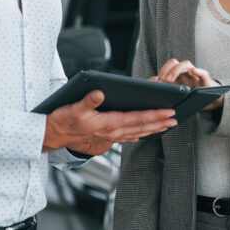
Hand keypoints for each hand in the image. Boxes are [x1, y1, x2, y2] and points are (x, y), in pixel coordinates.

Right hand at [42, 90, 175, 154]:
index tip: (168, 112)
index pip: (137, 118)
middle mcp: (113, 132)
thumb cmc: (64, 120)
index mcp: (108, 123)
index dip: (154, 115)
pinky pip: (129, 137)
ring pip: (138, 133)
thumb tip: (100, 92)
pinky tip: (146, 133)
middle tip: (175, 119)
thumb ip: (88, 100)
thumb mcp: (74, 107)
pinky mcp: (107, 137)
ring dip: (154, 129)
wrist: (54, 135)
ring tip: (167, 125)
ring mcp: (111, 136)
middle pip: (142, 127)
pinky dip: (140, 134)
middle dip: (160, 123)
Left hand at [153, 59, 223, 110]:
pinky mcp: (205, 79)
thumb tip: (152, 84)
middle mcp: (183, 73)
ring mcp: (194, 75)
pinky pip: (202, 73)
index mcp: (175, 77)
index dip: (159, 73)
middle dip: (165, 70)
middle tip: (162, 80)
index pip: (166, 68)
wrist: (209, 100)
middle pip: (173, 63)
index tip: (153, 82)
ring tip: (170, 78)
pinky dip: (198, 71)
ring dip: (176, 70)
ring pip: (185, 64)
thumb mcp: (176, 95)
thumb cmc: (190, 97)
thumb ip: (165, 90)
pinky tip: (194, 71)